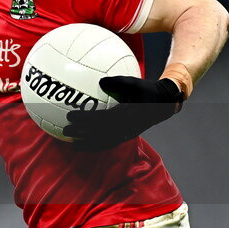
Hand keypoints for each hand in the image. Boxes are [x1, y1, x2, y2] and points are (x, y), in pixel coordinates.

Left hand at [63, 76, 184, 149]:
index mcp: (126, 115)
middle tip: (65, 130)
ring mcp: (127, 134)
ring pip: (104, 143)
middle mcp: (126, 128)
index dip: (85, 118)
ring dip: (88, 144)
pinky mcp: (128, 137)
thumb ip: (117, 81)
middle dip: (81, 133)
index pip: (101, 118)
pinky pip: (110, 144)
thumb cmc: (146, 90)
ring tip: (72, 145)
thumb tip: (100, 81)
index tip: (70, 115)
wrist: (163, 104)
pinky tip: (86, 144)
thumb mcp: (134, 83)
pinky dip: (97, 146)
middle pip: (99, 134)